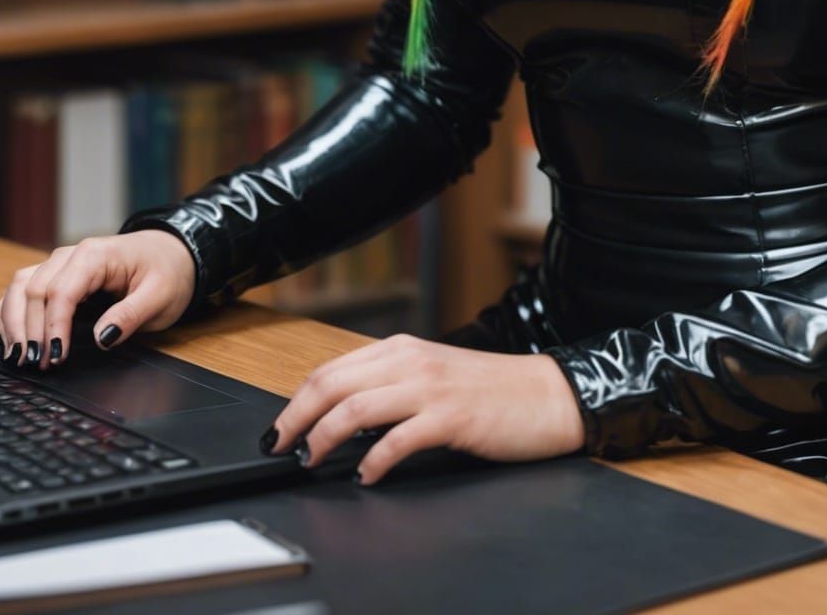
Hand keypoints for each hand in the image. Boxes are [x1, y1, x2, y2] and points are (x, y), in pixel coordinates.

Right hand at [0, 230, 197, 370]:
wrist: (172, 253)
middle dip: (30, 330)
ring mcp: (60, 263)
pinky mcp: (56, 275)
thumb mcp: (161, 296)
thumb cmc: (167, 272)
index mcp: (96, 255)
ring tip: (16, 357)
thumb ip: (131, 315)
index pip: (62, 291)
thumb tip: (102, 338)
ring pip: (19, 287)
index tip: (55, 356)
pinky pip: (22, 289)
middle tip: (35, 365)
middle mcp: (71, 255)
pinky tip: (9, 339)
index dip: (53, 326)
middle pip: (34, 290)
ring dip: (13, 322)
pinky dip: (10, 313)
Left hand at [264, 335, 586, 485]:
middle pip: (333, 384)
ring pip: (356, 408)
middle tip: (279, 447)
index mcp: (403, 349)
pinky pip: (398, 439)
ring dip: (323, 438)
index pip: (331, 369)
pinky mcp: (452, 418)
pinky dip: (373, 461)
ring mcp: (431, 388)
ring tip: (311, 461)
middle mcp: (411, 361)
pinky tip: (366, 476)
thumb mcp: (433, 377)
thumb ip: (392, 387)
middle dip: (296, 419)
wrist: (548, 395)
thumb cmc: (491, 391)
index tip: (279, 429)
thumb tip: (342, 419)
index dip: (296, 400)